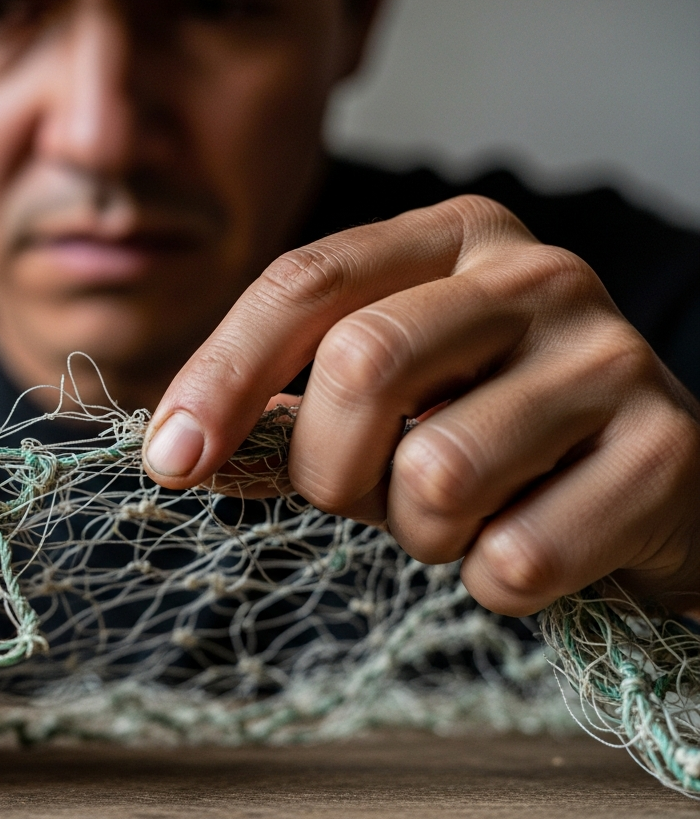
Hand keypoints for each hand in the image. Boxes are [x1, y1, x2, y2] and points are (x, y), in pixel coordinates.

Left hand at [145, 195, 699, 616]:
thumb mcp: (394, 386)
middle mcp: (535, 274)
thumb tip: (176, 450)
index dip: (221, 376)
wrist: (653, 483)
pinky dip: (496, 580)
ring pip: (436, 473)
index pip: (305, 283)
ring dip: (423, 534)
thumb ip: (296, 394)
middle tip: (364, 498)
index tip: (169, 462)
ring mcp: (609, 356)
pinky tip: (529, 542)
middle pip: (362, 365)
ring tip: (465, 517)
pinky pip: (516, 558)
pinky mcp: (666, 450)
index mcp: (451, 237)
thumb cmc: (492, 431)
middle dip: (330, 469)